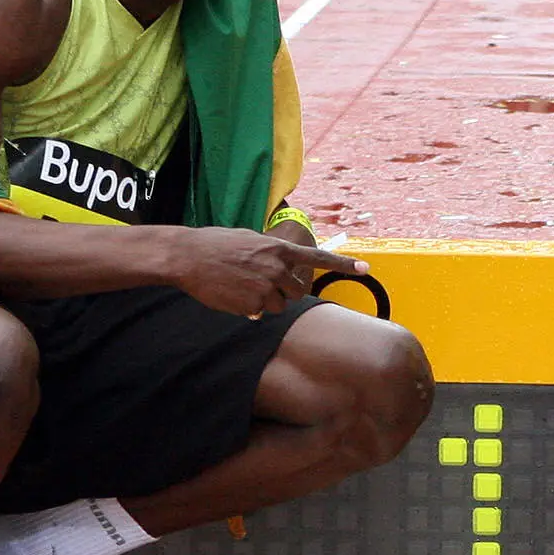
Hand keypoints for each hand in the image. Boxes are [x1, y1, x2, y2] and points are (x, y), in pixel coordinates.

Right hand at [166, 226, 367, 317]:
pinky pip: (258, 314)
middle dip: (285, 292)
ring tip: (241, 286)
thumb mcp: (250, 240)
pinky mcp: (250, 305)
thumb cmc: (216, 245)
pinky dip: (248, 309)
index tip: (366, 269)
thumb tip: (282, 270)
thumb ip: (271, 254)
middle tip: (262, 283)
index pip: (318, 258)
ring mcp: (264, 288)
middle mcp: (276, 268)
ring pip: (279, 306)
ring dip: (265, 301)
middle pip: (298, 291)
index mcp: (278, 249)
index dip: (343, 265)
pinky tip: (232, 294)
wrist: (187, 256)